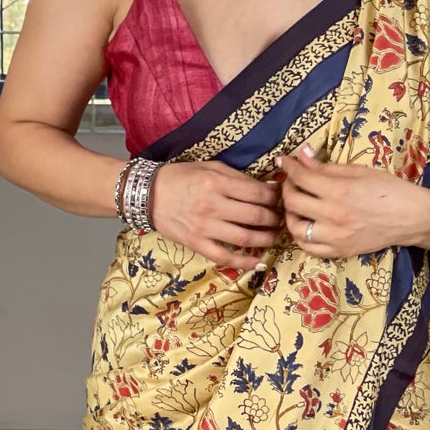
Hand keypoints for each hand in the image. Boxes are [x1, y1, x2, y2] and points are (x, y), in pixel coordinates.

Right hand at [149, 160, 282, 269]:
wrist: (148, 195)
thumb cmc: (181, 177)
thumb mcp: (210, 167)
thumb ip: (238, 178)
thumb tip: (268, 188)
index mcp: (216, 183)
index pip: (257, 193)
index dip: (274, 198)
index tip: (280, 199)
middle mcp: (212, 206)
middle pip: (256, 216)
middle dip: (274, 219)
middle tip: (281, 219)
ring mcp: (204, 227)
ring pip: (245, 238)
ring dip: (266, 239)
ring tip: (274, 237)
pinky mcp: (196, 244)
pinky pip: (225, 257)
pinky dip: (244, 262)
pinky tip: (258, 261)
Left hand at [278, 143, 428, 256]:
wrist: (412, 218)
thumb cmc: (389, 189)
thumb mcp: (359, 171)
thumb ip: (327, 167)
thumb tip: (301, 156)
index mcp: (339, 191)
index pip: (301, 178)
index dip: (288, 166)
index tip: (283, 161)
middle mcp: (334, 216)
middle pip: (293, 202)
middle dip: (287, 188)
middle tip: (292, 181)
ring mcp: (336, 237)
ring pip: (296, 229)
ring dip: (290, 215)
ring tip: (297, 205)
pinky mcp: (340, 251)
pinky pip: (309, 248)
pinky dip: (301, 237)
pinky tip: (306, 225)